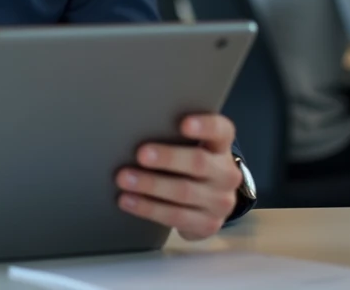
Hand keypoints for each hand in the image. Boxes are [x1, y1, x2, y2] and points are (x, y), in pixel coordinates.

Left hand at [115, 114, 241, 240]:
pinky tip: (128, 200)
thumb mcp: (191, 149)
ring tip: (124, 179)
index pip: (221, 130)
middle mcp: (226, 174)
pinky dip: (148, 208)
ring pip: (184, 192)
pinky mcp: (208, 225)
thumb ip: (173, 137)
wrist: (208, 205)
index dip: (204, 126)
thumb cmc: (189, 166)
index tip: (183, 124)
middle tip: (141, 154)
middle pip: (199, 162)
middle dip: (168, 158)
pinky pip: (175, 216)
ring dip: (150, 185)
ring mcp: (220, 201)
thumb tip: (134, 129)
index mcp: (221, 147)